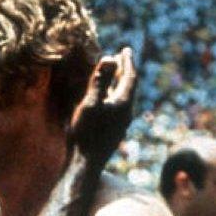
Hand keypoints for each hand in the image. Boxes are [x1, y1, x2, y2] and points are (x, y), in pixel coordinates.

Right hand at [69, 47, 137, 168]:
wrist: (85, 165)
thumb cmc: (85, 134)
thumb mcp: (90, 103)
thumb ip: (100, 81)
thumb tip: (110, 57)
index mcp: (123, 104)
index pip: (130, 77)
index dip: (127, 62)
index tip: (126, 49)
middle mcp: (126, 113)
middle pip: (129, 87)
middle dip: (125, 71)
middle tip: (121, 59)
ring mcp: (121, 124)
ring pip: (123, 98)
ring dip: (118, 84)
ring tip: (113, 75)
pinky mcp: (113, 132)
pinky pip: (117, 108)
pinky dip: (113, 96)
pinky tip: (105, 100)